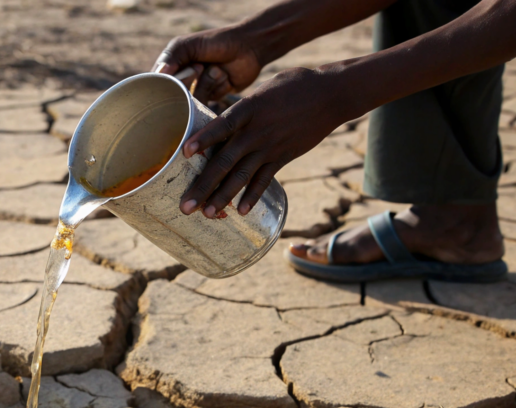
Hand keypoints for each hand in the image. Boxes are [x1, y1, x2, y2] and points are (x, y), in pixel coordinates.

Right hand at [152, 26, 263, 102]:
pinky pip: (208, 104)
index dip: (169, 82)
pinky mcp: (211, 99)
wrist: (250, 47)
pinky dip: (218, 89)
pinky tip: (226, 78)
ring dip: (208, 84)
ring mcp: (196, 90)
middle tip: (201, 67)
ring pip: (192, 102)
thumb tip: (159, 73)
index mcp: (172, 66)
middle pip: (175, 96)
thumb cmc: (219, 41)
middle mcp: (181, 80)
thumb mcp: (191, 44)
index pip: (160, 82)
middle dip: (191, 82)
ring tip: (218, 70)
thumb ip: (172, 56)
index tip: (184, 71)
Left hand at [178, 66, 349, 216]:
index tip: (184, 153)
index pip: (222, 125)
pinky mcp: (283, 157)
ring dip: (223, 196)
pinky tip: (241, 211)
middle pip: (225, 160)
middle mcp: (257, 130)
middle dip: (204, 185)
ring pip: (241, 176)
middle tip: (185, 205)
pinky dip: (253, 196)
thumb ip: (241, 110)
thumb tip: (220, 125)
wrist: (331, 94)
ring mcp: (270, 146)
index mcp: (249, 108)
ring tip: (207, 214)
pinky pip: (265, 180)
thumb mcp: (262, 90)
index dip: (204, 139)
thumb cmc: (293, 86)